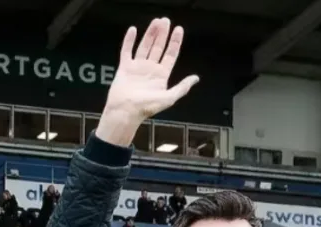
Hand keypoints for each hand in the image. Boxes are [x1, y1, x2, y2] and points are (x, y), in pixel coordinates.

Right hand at [94, 19, 198, 147]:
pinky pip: (127, 51)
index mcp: (161, 75)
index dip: (175, 42)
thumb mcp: (169, 98)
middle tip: (166, 21)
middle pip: (158, 47)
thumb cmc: (146, 107)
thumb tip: (196, 78)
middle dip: (163, 34)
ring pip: (145, 46)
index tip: (178, 30)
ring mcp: (137, 67)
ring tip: (155, 22)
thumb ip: (182, 87)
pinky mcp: (125, 68)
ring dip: (150, 34)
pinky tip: (133, 30)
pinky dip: (129, 41)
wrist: (125, 112)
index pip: (170, 54)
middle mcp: (150, 69)